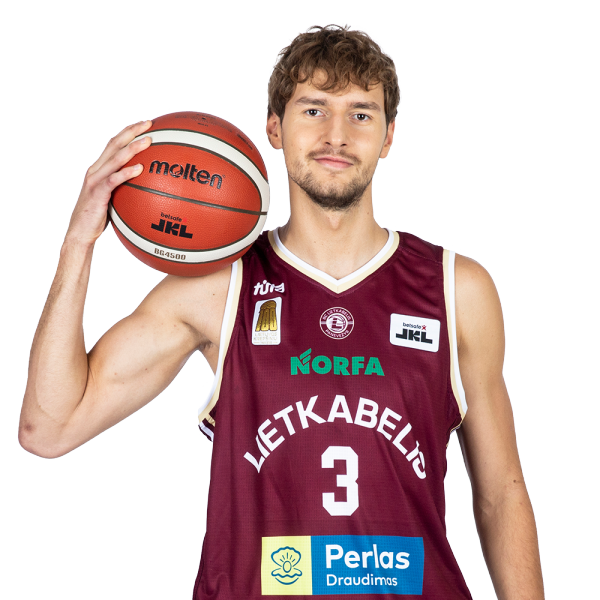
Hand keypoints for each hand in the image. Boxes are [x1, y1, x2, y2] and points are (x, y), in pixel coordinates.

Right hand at [65, 120, 152, 247]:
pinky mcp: (97, 192)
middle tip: (150, 123)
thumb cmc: (98, 218)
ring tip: (148, 141)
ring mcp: (95, 180)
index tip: (145, 124)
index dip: (128, 131)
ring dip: (132, 147)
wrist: (80, 232)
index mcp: (99, 168)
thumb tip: (147, 187)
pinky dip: (127, 172)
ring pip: (115, 158)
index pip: (114, 143)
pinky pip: (114, 180)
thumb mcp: (114, 198)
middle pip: (114, 143)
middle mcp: (96, 169)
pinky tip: (140, 169)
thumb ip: (125, 188)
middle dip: (132, 131)